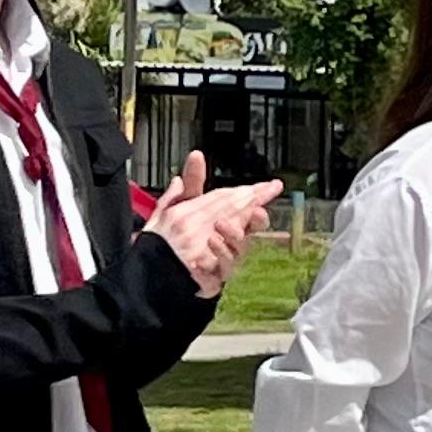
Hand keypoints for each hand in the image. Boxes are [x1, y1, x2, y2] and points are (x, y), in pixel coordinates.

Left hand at [143, 149, 281, 296]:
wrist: (157, 268)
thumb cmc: (172, 236)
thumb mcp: (179, 204)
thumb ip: (192, 181)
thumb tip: (197, 155)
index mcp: (224, 218)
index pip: (247, 204)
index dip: (261, 195)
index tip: (274, 185)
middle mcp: (229, 237)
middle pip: (253, 227)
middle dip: (258, 218)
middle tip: (258, 211)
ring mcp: (224, 257)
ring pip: (240, 246)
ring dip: (233, 235)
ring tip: (218, 226)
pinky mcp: (215, 276)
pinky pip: (223, 268)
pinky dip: (216, 258)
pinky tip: (205, 253)